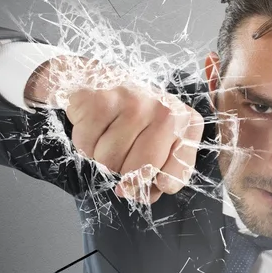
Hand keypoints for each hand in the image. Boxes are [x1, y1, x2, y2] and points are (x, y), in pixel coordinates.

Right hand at [65, 83, 204, 203]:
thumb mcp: (158, 140)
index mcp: (186, 124)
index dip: (155, 185)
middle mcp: (165, 111)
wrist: (100, 79)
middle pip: (140, 172)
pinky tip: (95, 125)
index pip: (174, 178)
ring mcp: (134, 103)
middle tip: (123, 149)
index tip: (147, 175)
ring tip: (108, 132)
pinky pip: (87, 146)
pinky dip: (85, 143)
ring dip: (101, 155)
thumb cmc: (132, 115)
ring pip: (109, 162)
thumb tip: (134, 193)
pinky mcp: (102, 101)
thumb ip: (157, 172)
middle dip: (124, 171)